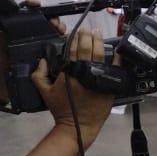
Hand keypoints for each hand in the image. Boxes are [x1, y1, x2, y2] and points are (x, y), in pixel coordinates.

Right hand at [32, 29, 113, 146]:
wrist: (78, 125)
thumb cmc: (62, 109)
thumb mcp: (45, 92)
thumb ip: (39, 75)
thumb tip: (41, 60)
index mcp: (69, 72)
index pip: (73, 49)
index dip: (76, 38)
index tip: (78, 31)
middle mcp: (84, 72)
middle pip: (88, 48)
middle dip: (88, 36)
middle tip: (89, 30)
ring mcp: (98, 78)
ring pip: (101, 54)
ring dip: (100, 42)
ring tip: (99, 34)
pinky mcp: (109, 85)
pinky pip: (115, 68)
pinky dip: (116, 57)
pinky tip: (117, 49)